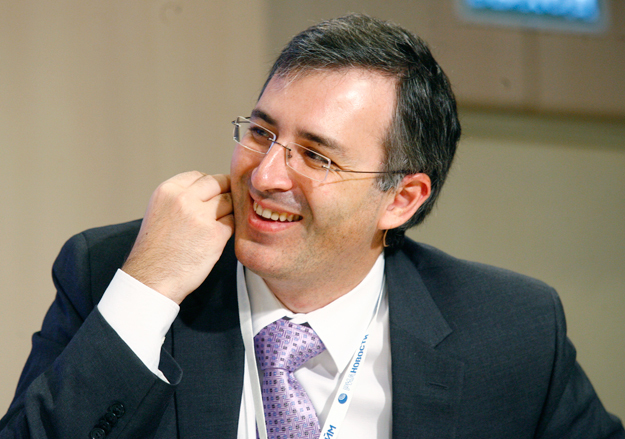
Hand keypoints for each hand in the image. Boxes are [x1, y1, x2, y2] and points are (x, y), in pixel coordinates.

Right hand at [122, 171, 233, 303]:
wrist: (152, 279)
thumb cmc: (157, 250)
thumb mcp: (160, 211)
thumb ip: (181, 197)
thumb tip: (211, 188)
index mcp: (167, 191)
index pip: (200, 176)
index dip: (210, 186)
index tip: (212, 196)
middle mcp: (183, 199)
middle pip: (218, 184)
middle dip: (225, 193)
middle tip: (225, 207)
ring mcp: (200, 216)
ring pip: (228, 202)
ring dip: (228, 212)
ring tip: (216, 226)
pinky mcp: (215, 234)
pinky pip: (233, 222)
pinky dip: (229, 229)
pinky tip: (218, 239)